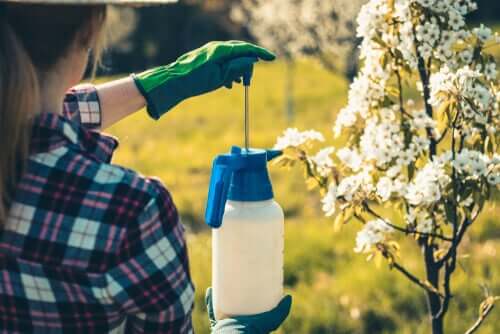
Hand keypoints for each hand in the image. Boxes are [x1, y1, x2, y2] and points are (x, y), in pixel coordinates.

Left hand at [132, 41, 275, 118]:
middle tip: (249, 82)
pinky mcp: (205, 59)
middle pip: (239, 53)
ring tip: (240, 84)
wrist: (173, 82)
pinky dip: (229, 71)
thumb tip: (252, 59)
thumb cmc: (196, 81)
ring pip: (231, 58)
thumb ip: (238, 67)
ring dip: (238, 71)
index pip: (246, 49)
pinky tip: (229, 84)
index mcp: (221, 50)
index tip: (272, 58)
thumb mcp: (221, 77)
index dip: (260, 54)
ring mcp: (210, 52)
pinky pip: (223, 62)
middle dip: (248, 66)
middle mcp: (216, 48)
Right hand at [205, 287, 291, 333]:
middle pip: (235, 303)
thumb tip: (289, 296)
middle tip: (236, 276)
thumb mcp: (271, 321)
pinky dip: (211, 300)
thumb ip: (281, 311)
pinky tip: (211, 290)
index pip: (250, 306)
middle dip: (234, 290)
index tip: (250, 280)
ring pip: (223, 304)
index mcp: (250, 322)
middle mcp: (237, 322)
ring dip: (221, 293)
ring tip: (223, 279)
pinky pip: (212, 309)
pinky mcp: (217, 322)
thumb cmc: (254, 331)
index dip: (249, 294)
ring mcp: (227, 322)